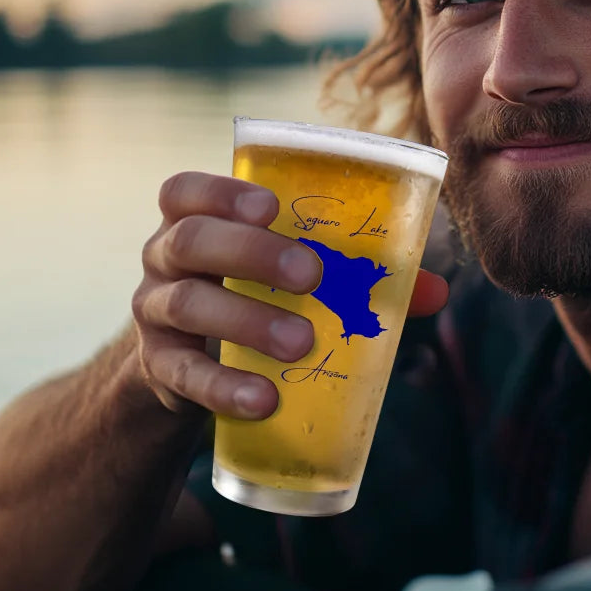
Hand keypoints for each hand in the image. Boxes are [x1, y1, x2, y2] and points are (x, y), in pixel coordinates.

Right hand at [134, 171, 447, 419]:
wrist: (190, 366)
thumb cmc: (256, 295)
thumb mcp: (290, 275)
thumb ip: (355, 274)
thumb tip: (436, 290)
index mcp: (197, 220)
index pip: (186, 191)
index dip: (222, 192)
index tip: (272, 206)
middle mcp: (165, 258)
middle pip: (190, 240)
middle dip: (251, 252)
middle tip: (310, 274)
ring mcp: (154, 312)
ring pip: (187, 304)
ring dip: (248, 320)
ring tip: (302, 343)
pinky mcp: (158, 367)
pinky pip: (182, 374)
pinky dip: (224, 387)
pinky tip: (265, 399)